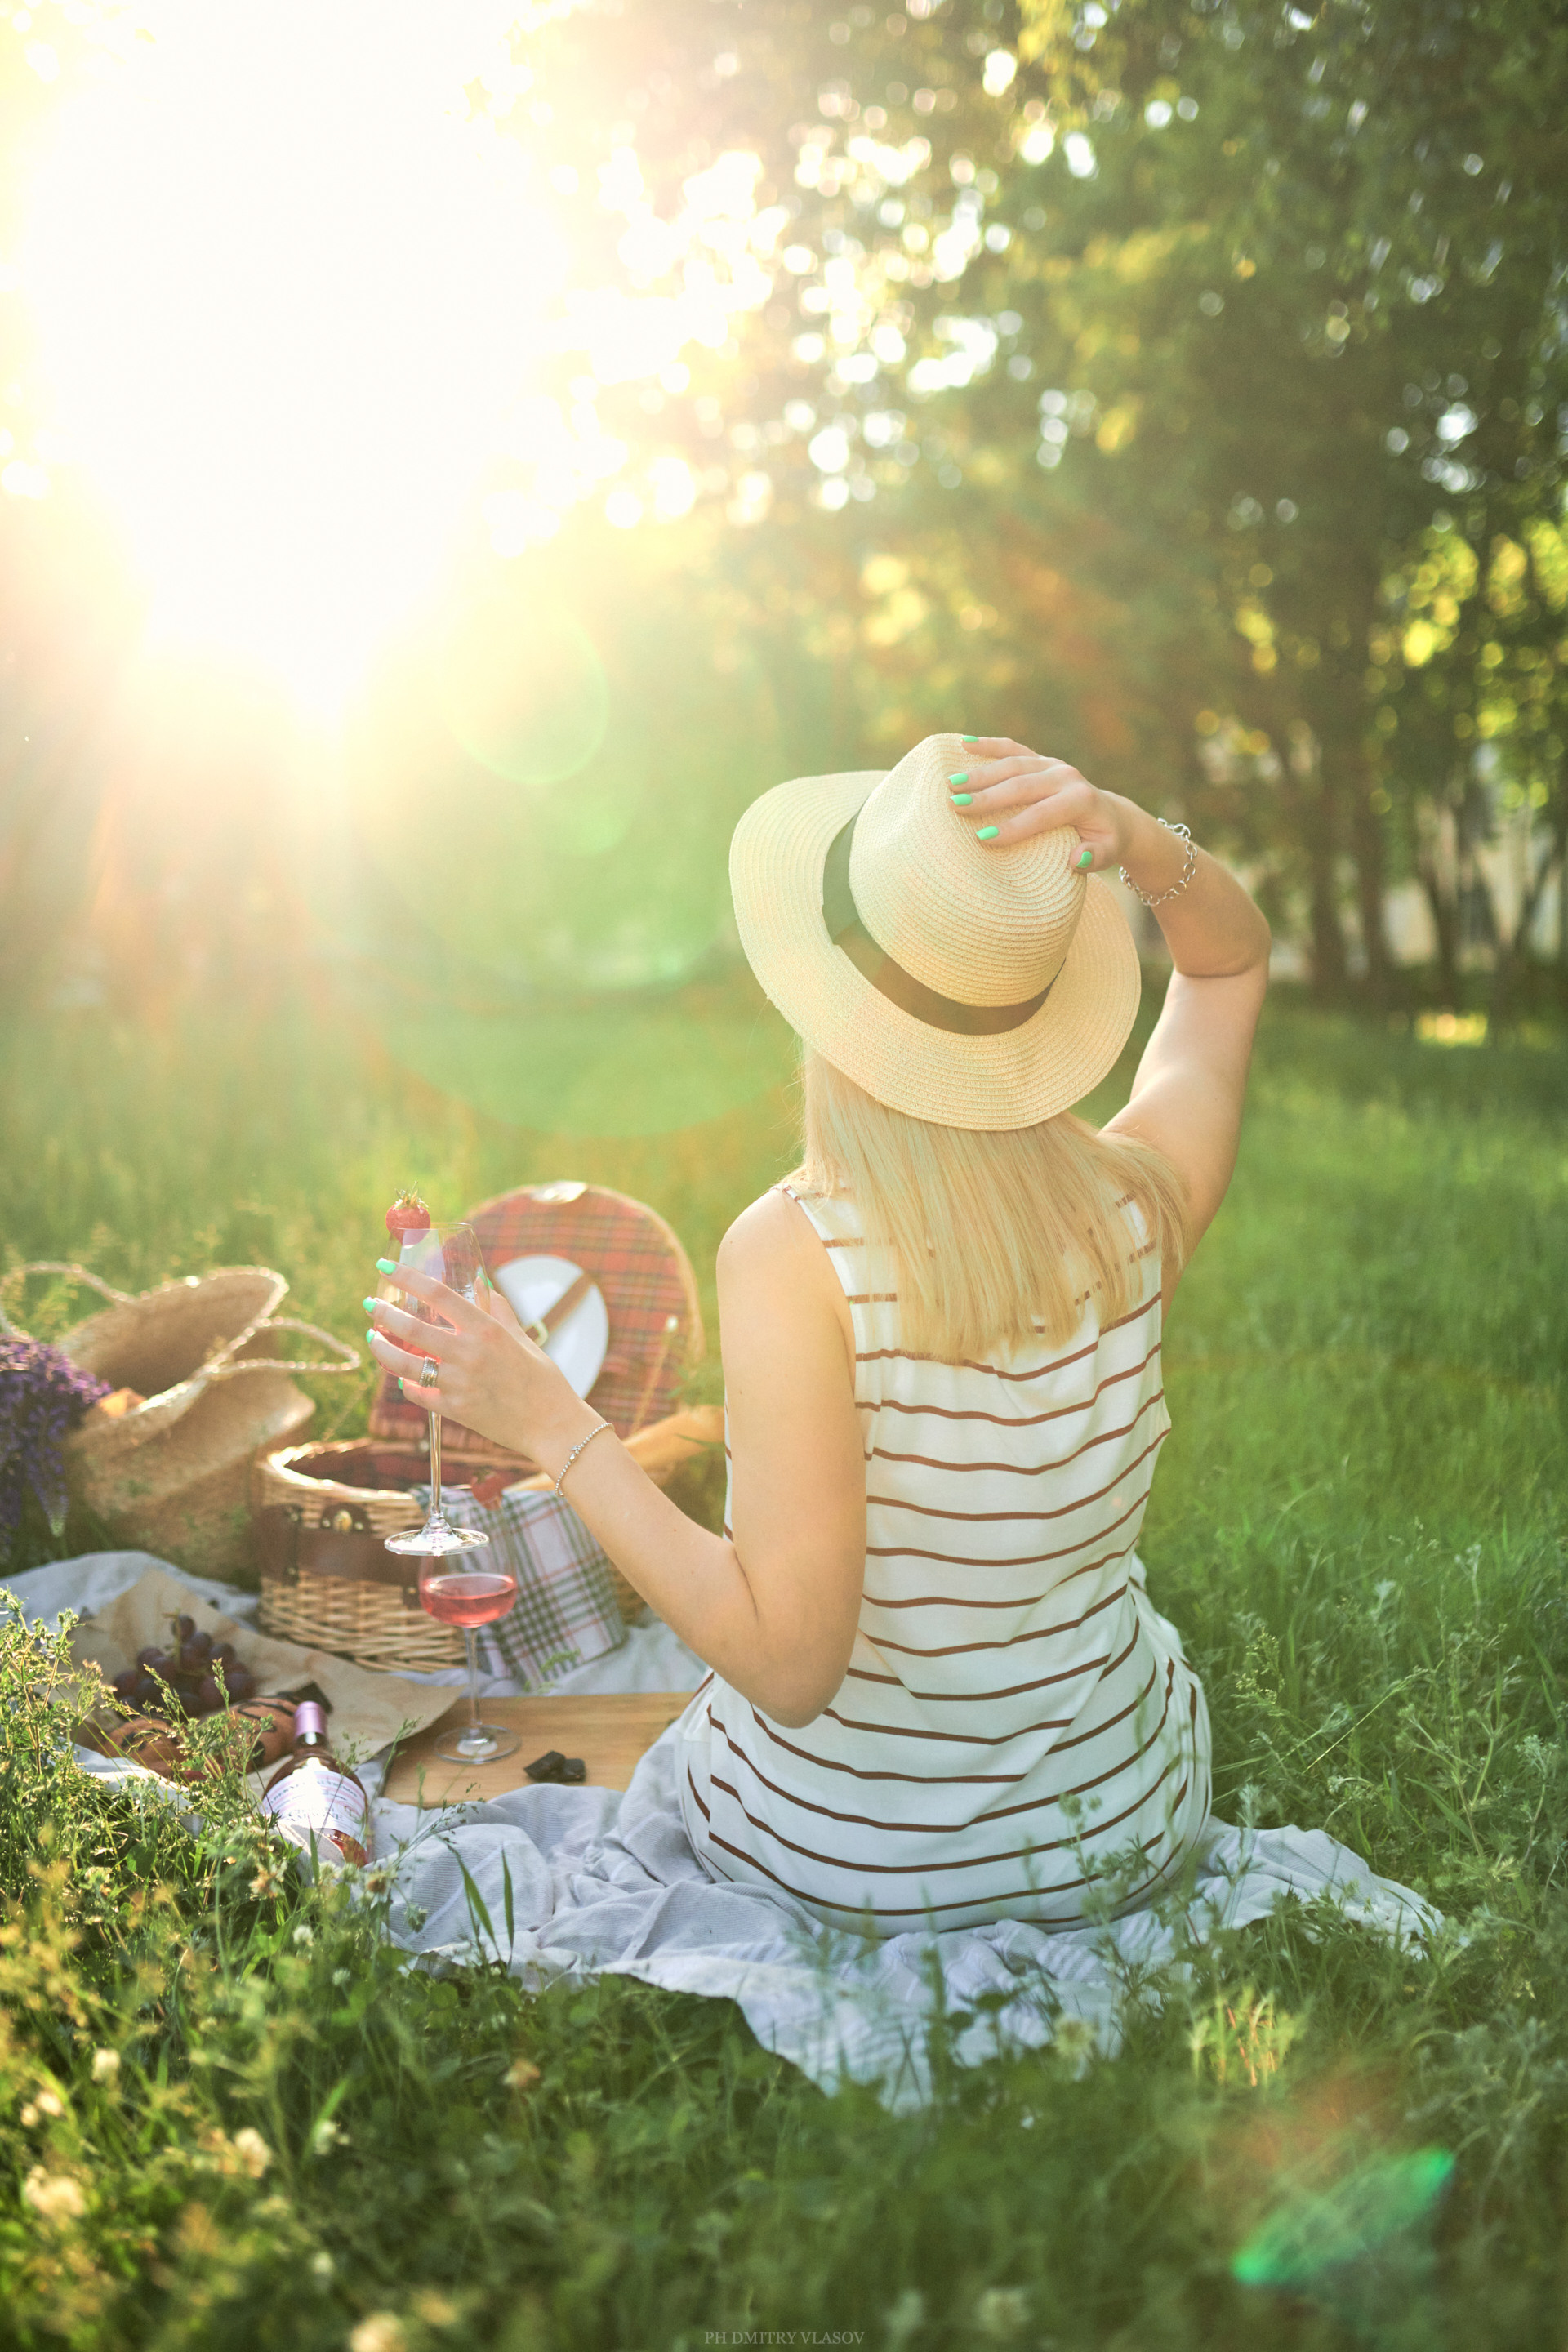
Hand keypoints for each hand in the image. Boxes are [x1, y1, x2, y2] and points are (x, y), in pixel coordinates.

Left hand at [367, 1265, 589, 1462]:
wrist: (552, 1425)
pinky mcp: (455, 1410)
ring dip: (382, 1349)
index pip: (438, 1294)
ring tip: (373, 1339)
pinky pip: (419, 1394)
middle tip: (371, 1305)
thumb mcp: (523, 1338)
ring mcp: (459, 1383)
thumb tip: (480, 1284)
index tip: (386, 1268)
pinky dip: (407, 1384)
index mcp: (487, 1329)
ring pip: (405, 1364)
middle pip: (413, 1328)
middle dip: (385, 1314)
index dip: (407, 1278)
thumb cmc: (542, 1379)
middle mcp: (469, 1353)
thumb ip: (498, 1310)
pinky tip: (401, 1378)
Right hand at [949, 738, 1133, 870]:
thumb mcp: (1107, 852)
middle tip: (955, 806)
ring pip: (1013, 764)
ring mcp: (1052, 764)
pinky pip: (1013, 748)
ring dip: (981, 773)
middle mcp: (1066, 776)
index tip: (982, 838)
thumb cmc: (1104, 840)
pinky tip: (964, 744)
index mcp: (1080, 800)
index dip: (1013, 827)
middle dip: (987, 796)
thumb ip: (1095, 857)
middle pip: (1022, 785)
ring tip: (951, 783)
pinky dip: (989, 745)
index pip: (1042, 814)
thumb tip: (1076, 859)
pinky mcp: (1041, 759)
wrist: (1111, 814)